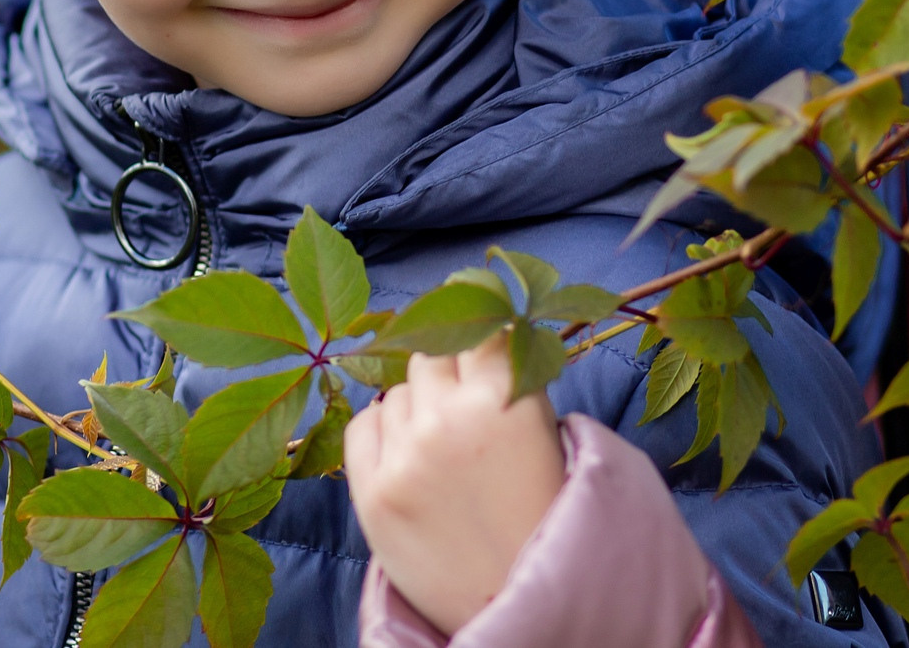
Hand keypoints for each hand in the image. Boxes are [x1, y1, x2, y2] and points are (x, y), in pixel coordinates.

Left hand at [344, 335, 567, 635]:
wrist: (517, 600)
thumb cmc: (539, 514)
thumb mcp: (544, 434)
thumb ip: (511, 378)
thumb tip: (479, 322)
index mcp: (505, 399)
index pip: (478, 324)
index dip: (476, 316)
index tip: (472, 308)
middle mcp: (450, 418)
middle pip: (431, 349)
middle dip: (446, 363)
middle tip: (460, 394)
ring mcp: (406, 455)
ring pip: (399, 389)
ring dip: (418, 404)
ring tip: (444, 448)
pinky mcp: (372, 491)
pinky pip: (363, 424)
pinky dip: (382, 429)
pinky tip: (407, 454)